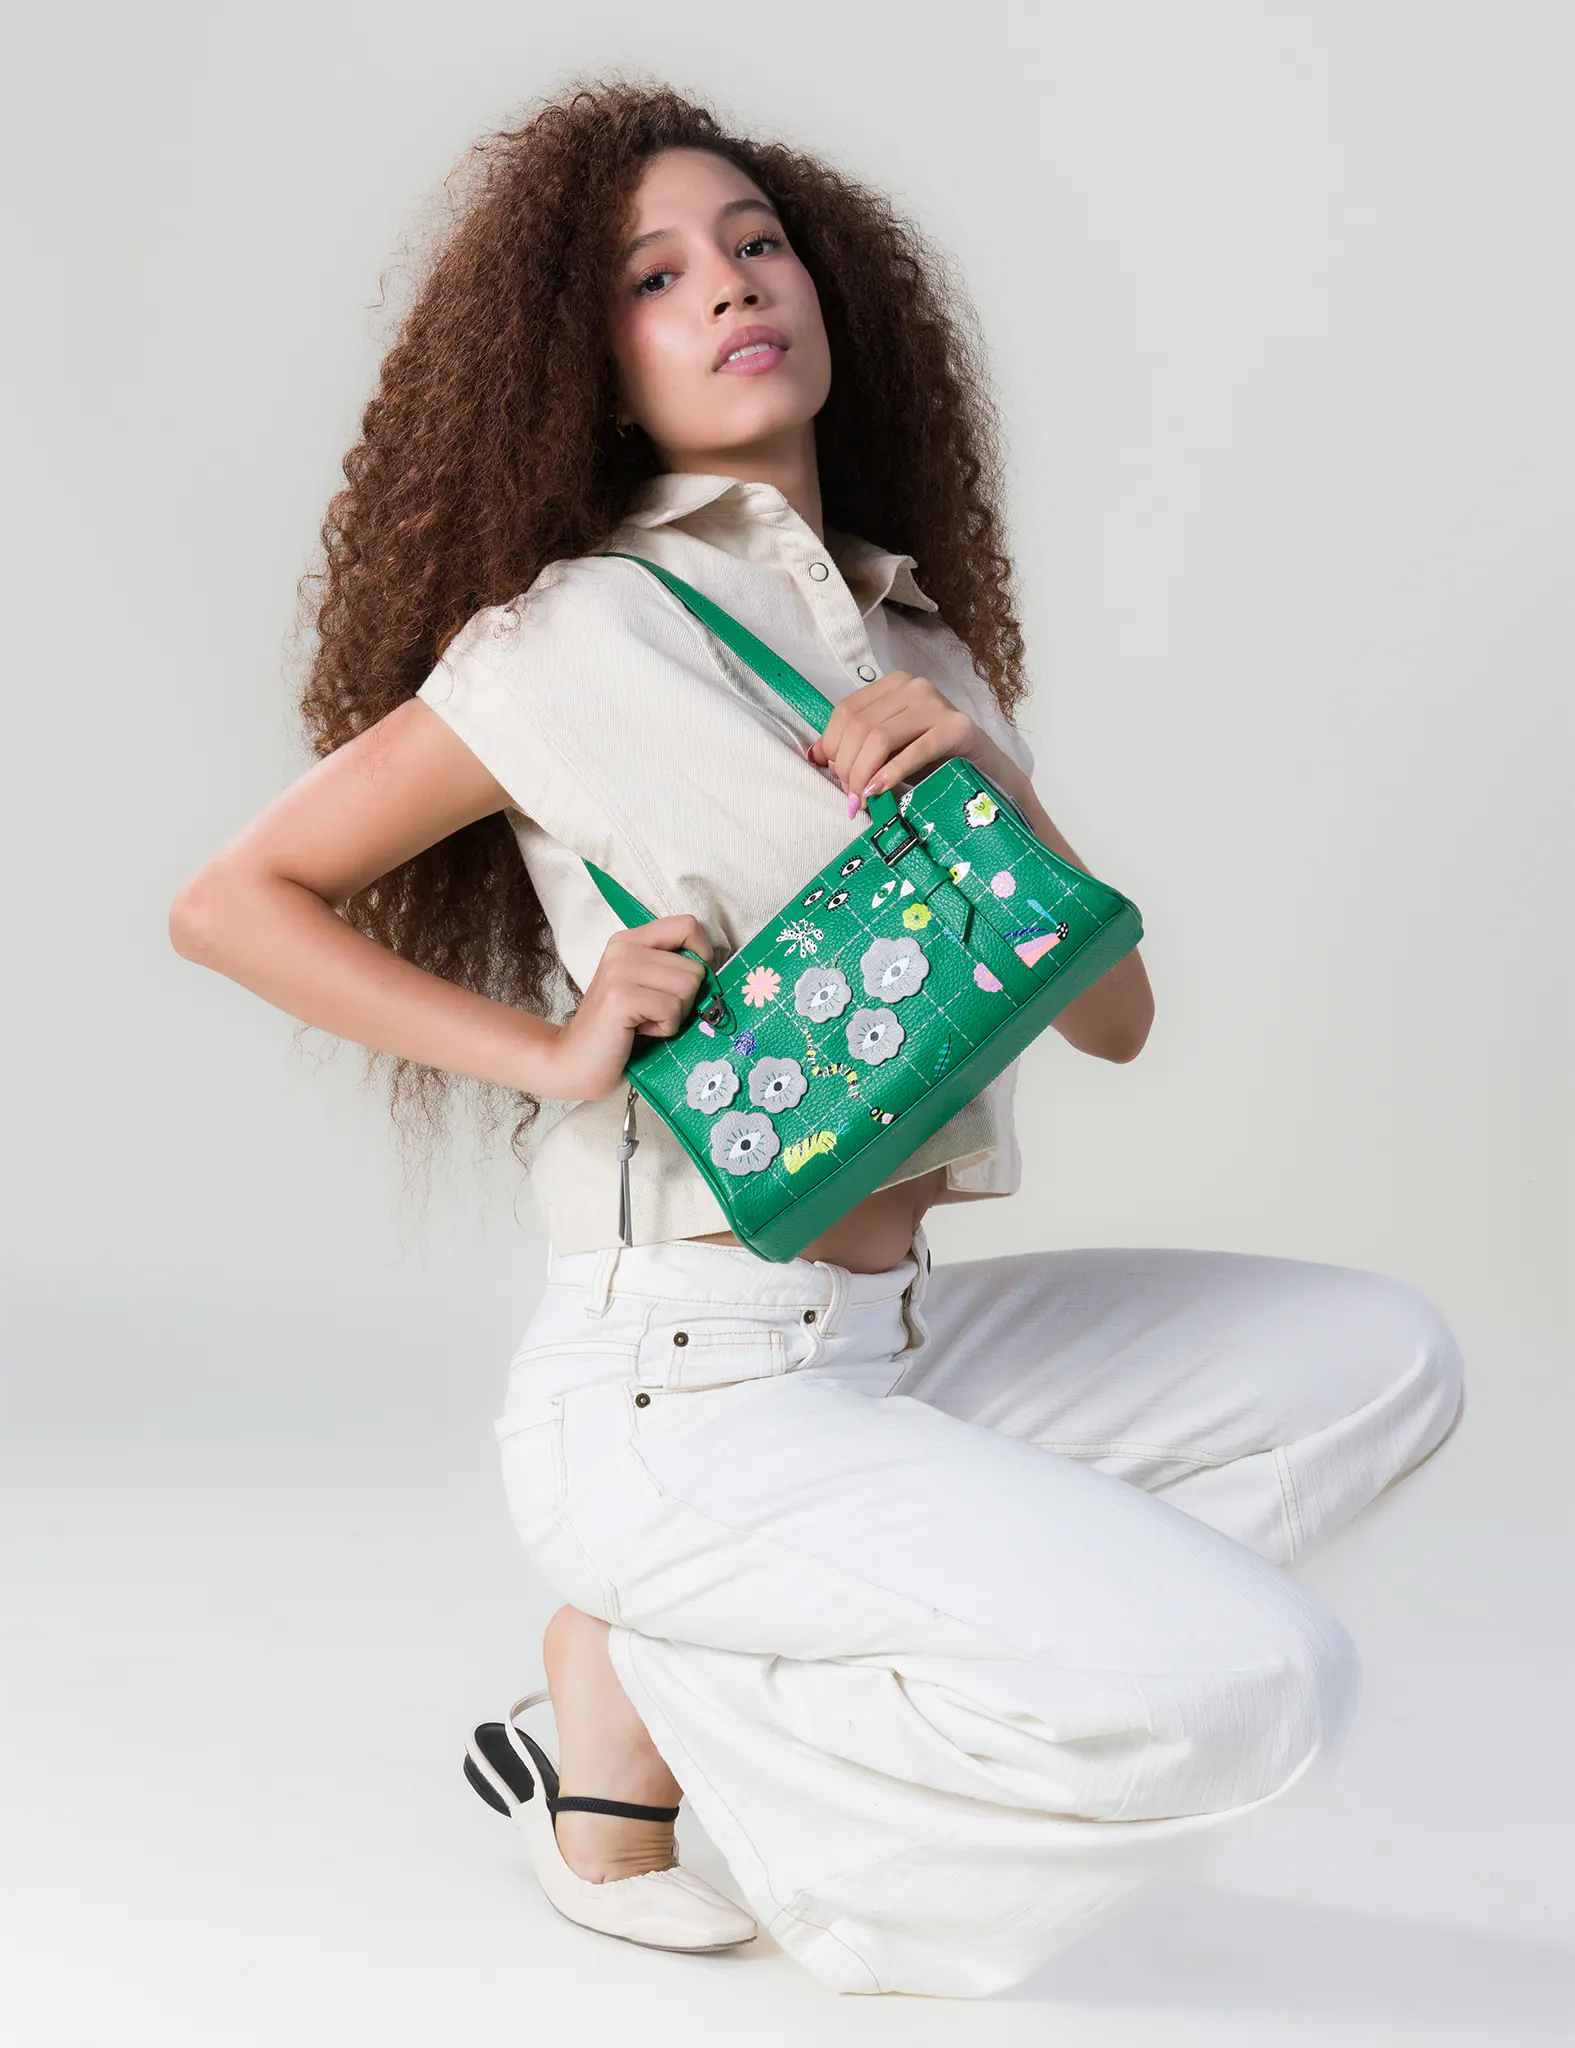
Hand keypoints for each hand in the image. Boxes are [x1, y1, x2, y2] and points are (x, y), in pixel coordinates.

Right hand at [546, 914, 712, 1100]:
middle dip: (685, 999)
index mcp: (631, 940)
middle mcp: (624, 947)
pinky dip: (664, 1028)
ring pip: (688, 987)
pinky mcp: (620, 997)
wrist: (575, 1061)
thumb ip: (673, 970)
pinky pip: (672, 1009)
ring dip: (675, 1015)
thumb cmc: (620, 1030)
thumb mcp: (648, 988)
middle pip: (695, 967)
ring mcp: (620, 970)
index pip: (688, 926)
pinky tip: (638, 1031)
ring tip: (644, 1022)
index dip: (702, 956)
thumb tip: (715, 970)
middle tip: (653, 1014)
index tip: (686, 985)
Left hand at [806, 670, 1020, 817]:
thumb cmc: (935, 762)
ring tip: (863, 799)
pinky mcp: (958, 728)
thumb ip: (856, 746)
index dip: (832, 746)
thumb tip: (814, 755)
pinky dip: (891, 774)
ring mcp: (938, 704)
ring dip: (863, 774)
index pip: (846, 711)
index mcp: (894, 685)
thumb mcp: (890, 749)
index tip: (832, 776)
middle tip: (850, 796)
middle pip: (859, 725)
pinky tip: (879, 792)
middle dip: (846, 766)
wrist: (988, 773)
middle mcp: (915, 686)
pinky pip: (914, 751)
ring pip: (879, 737)